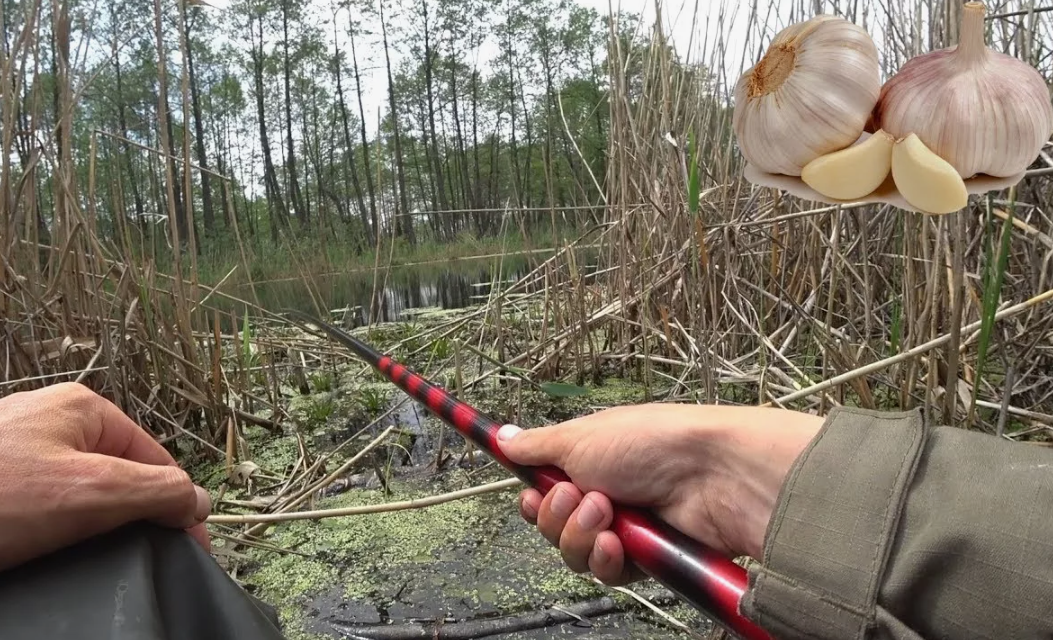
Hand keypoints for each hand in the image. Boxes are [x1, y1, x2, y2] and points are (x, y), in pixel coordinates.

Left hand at [0, 382, 210, 570]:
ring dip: (83, 525)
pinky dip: (48, 529)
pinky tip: (42, 547)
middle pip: (116, 474)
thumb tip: (197, 501)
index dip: (175, 502)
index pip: (153, 457)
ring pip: (77, 493)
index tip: (189, 541)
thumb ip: (157, 492)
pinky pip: (41, 506)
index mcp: (80, 407)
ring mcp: (17, 451)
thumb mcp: (95, 492)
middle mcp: (49, 421)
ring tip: (75, 549)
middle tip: (129, 551)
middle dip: (125, 514)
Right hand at [495, 404, 821, 585]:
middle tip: (581, 496)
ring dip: (581, 535)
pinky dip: (606, 558)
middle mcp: (607, 493)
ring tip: (607, 514)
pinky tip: (619, 543)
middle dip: (558, 515)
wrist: (712, 477)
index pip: (546, 490)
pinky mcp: (646, 558)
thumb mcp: (581, 436)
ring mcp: (626, 527)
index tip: (531, 496)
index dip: (535, 499)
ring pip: (575, 552)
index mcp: (590, 459)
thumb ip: (538, 446)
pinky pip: (605, 572)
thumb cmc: (654, 443)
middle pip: (554, 525)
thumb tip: (504, 438)